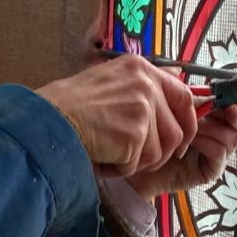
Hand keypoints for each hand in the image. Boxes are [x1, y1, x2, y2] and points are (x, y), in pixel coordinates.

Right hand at [35, 55, 197, 176]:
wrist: (49, 120)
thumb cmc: (73, 104)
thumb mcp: (112, 79)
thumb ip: (145, 81)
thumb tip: (178, 73)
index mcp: (141, 68)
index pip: (183, 95)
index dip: (186, 123)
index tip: (180, 140)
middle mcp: (146, 84)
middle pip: (176, 132)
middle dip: (161, 152)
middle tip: (138, 157)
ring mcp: (142, 108)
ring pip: (160, 152)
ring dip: (137, 161)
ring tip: (111, 151)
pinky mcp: (134, 134)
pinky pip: (139, 164)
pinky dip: (121, 167)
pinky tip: (103, 155)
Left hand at [125, 90, 236, 198]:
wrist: (138, 161)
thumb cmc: (152, 132)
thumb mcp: (163, 104)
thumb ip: (171, 87)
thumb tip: (179, 69)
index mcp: (212, 111)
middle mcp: (219, 129)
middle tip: (229, 111)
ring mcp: (217, 150)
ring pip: (233, 135)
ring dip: (213, 127)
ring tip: (193, 126)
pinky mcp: (211, 168)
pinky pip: (220, 151)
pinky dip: (207, 142)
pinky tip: (191, 141)